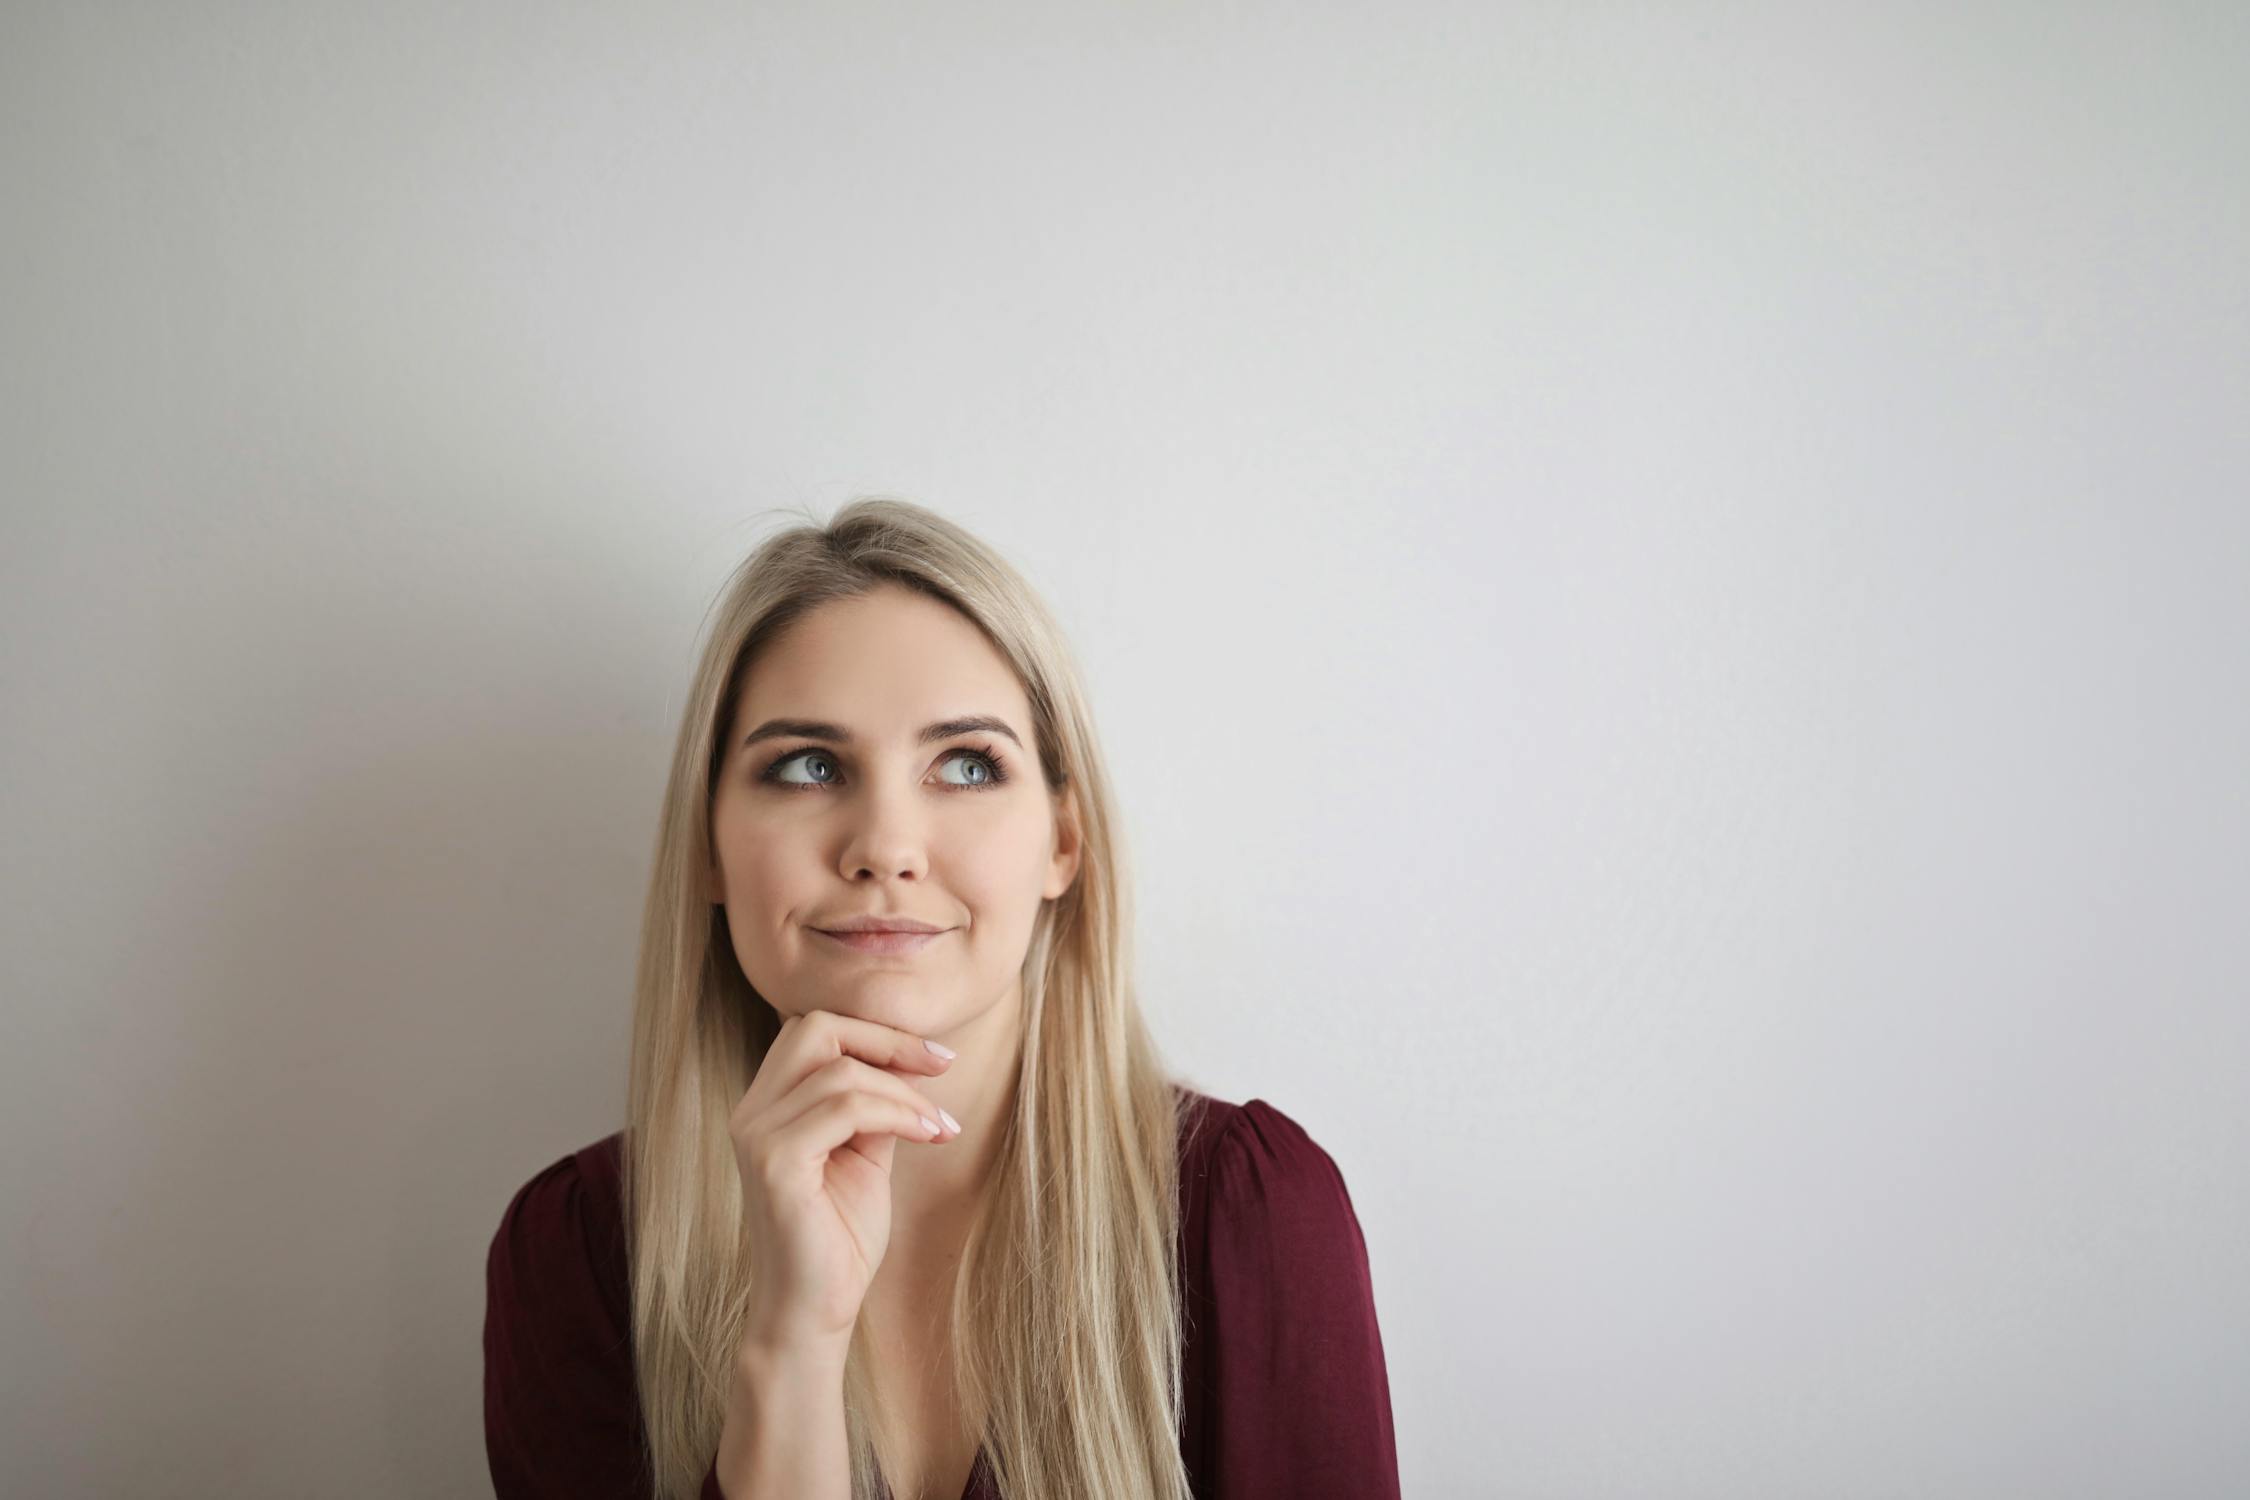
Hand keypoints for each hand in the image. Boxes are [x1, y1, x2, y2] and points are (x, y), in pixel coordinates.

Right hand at [729, 1009, 959, 1359]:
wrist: (814, 1312)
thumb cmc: (840, 1238)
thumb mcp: (866, 1154)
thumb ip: (877, 1105)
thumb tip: (914, 1060)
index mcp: (768, 1105)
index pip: (815, 1030)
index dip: (878, 1032)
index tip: (938, 1058)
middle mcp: (752, 1112)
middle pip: (816, 1028)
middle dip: (887, 1041)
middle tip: (942, 1068)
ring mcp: (757, 1136)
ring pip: (841, 1072)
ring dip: (906, 1093)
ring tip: (940, 1126)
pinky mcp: (774, 1163)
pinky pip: (844, 1109)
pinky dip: (897, 1114)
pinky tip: (928, 1136)